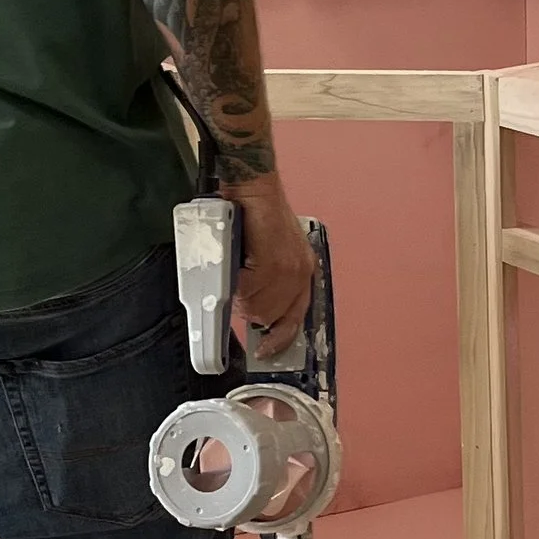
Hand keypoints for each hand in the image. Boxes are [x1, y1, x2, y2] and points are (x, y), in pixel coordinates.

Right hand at [226, 174, 313, 353]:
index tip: (267, 350)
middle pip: (273, 316)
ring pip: (258, 307)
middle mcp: (301, 272)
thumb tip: (255, 311)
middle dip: (251, 309)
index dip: (281, 337)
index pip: (296, 317)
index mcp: (303, 271)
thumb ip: (267, 281)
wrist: (252, 188)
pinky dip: (236, 281)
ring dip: (240, 294)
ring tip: (235, 269)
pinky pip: (248, 291)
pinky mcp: (274, 263)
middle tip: (239, 286)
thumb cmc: (253, 216)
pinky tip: (235, 261)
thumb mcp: (268, 253)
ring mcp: (289, 269)